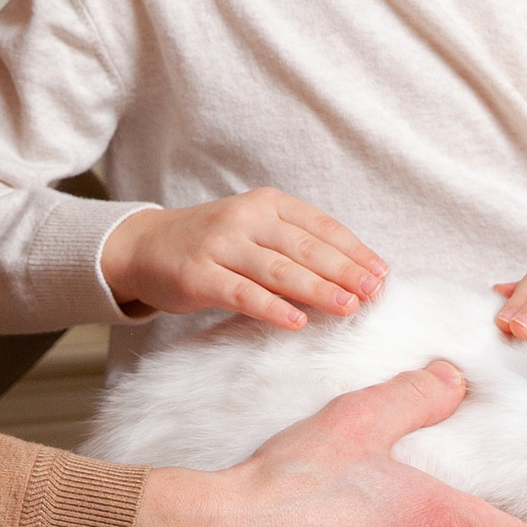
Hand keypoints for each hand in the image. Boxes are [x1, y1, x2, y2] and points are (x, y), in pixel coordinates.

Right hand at [103, 189, 385, 328]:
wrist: (145, 247)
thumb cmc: (212, 244)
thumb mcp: (255, 231)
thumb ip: (294, 247)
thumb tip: (352, 277)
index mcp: (267, 203)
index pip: (320, 226)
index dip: (353, 250)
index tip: (381, 274)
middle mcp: (245, 218)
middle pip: (304, 246)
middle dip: (344, 270)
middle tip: (373, 293)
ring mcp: (219, 245)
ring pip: (277, 269)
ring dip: (317, 289)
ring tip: (348, 307)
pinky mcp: (198, 275)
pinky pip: (241, 293)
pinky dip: (272, 308)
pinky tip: (296, 322)